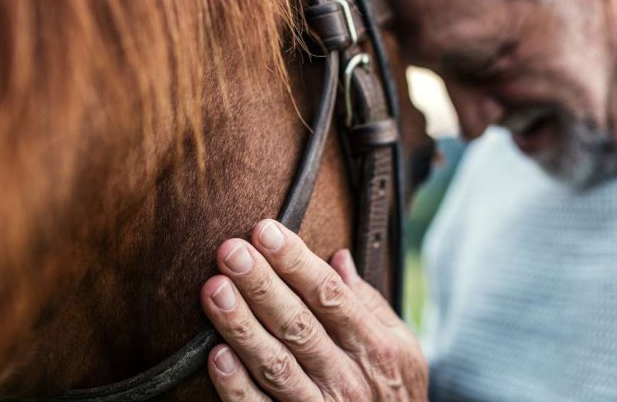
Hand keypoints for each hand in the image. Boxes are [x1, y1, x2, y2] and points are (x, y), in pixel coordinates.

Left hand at [200, 219, 427, 400]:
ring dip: (242, 326)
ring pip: (275, 364)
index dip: (295, 261)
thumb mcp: (402, 349)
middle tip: (230, 251)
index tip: (265, 231)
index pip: (330, 295)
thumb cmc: (396, 394)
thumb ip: (369, 304)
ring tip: (214, 290)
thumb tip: (338, 258)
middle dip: (261, 284)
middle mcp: (350, 379)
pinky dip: (236, 386)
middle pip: (298, 324)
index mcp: (376, 347)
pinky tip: (215, 355)